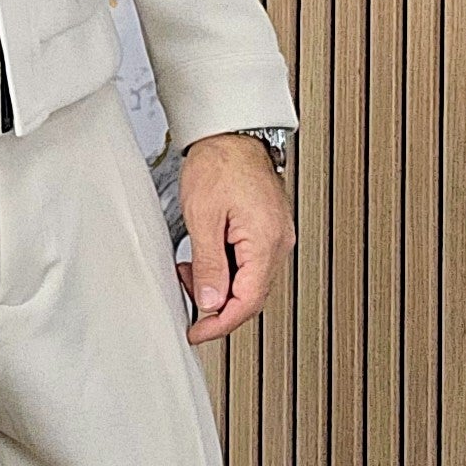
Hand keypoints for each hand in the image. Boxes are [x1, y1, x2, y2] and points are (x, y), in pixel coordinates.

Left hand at [173, 132, 294, 343]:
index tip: (197, 332)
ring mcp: (275, 236)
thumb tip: (210, 302)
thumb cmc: (218, 164)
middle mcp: (278, 242)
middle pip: (251, 296)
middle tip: (187, 296)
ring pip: (249, 281)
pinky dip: (225, 269)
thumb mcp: (203, 218)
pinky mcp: (267, 229)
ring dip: (218, 286)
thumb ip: (208, 265)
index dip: (220, 324)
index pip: (248, 303)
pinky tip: (204, 259)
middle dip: (216, 305)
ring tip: (189, 269)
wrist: (229, 132)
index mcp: (266, 242)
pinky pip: (249, 263)